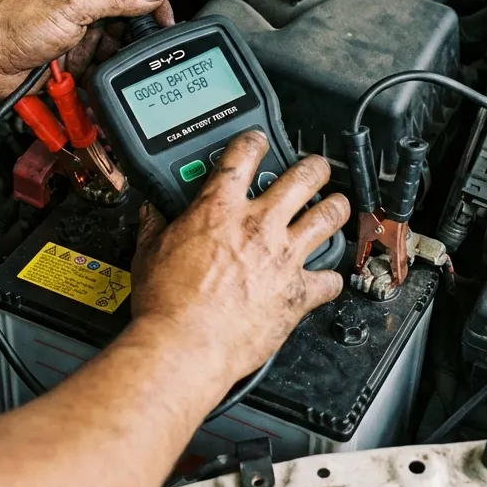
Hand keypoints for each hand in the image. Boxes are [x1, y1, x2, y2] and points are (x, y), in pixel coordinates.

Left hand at [0, 0, 173, 97]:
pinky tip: (92, 79)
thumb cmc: (12, 23)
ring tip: (101, 65)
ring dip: (111, 60)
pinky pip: (97, 68)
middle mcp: (84, 2)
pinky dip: (98, 76)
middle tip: (132, 50)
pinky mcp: (72, 58)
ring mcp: (78, 31)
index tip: (165, 22)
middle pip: (128, 19)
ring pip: (114, 48)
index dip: (153, 1)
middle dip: (131, 38)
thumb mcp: (72, 5)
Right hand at [129, 131, 350, 386]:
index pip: (243, 156)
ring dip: (337, 208)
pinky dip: (331, 279)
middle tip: (316, 168)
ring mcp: (283, 257)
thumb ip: (155, 227)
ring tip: (337, 205)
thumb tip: (151, 212)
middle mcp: (257, 225)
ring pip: (328, 217)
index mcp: (219, 210)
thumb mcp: (149, 254)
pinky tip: (328, 278)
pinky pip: (330, 280)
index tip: (259, 141)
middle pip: (304, 177)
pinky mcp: (297, 293)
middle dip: (315, 167)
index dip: (255, 140)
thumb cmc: (166, 304)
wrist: (184, 346)